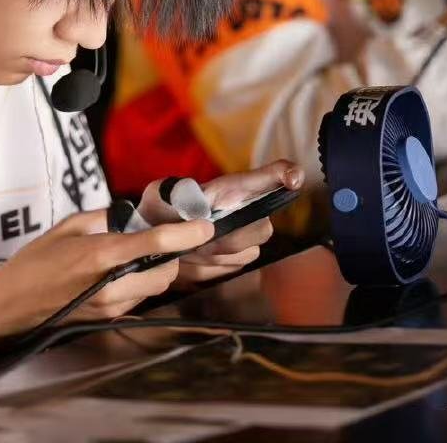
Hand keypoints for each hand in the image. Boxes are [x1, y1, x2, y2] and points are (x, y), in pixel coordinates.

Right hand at [0, 210, 213, 337]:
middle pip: (165, 272)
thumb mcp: (69, 226)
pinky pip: (140, 298)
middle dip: (172, 255)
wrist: (11, 306)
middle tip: (163, 238)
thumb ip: (105, 218)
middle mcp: (113, 284)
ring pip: (156, 288)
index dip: (186, 234)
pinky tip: (125, 273)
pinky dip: (142, 283)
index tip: (205, 226)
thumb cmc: (35, 261)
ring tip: (141, 255)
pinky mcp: (110, 318)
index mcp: (102, 255)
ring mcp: (113, 306)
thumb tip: (133, 214)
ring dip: (158, 270)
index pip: (156, 243)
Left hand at [137, 160, 302, 286]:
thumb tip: (196, 207)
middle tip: (199, 243)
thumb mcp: (158, 195)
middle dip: (230, 241)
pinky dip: (203, 271)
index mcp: (231, 188)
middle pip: (262, 229)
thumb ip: (173, 196)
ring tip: (185, 250)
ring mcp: (246, 238)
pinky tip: (188, 261)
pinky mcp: (235, 262)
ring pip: (244, 255)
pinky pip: (228, 272)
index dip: (285, 175)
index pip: (268, 177)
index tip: (293, 180)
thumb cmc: (161, 210)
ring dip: (210, 258)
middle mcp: (247, 211)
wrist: (153, 236)